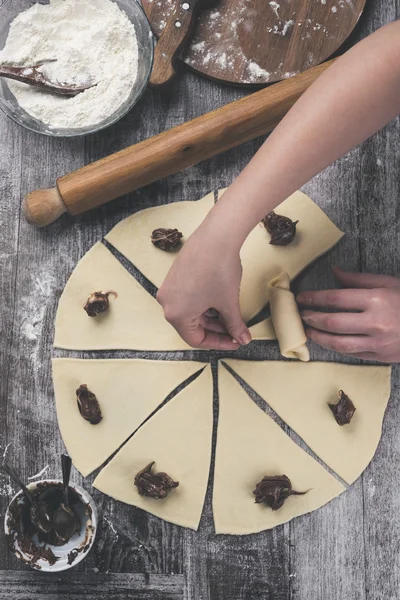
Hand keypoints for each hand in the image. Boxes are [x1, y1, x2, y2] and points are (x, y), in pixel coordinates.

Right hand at [157, 222, 251, 349]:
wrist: (217, 236)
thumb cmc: (220, 269)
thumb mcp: (229, 303)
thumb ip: (234, 325)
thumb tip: (242, 339)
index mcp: (176, 314)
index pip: (195, 340)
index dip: (218, 343)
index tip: (234, 341)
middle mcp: (167, 303)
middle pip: (192, 326)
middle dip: (216, 329)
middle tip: (235, 329)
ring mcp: (169, 288)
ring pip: (190, 311)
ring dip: (211, 316)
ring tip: (231, 312)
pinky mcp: (175, 275)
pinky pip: (188, 298)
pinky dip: (204, 303)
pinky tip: (220, 298)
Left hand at [297, 267, 399, 361]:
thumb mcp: (388, 283)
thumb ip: (359, 279)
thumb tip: (334, 272)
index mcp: (376, 299)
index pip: (336, 298)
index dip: (314, 298)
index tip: (302, 297)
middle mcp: (375, 322)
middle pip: (333, 322)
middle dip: (312, 318)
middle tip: (300, 314)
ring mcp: (377, 343)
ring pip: (339, 343)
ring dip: (319, 336)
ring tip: (308, 330)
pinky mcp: (380, 357)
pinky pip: (351, 353)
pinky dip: (336, 347)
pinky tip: (327, 340)